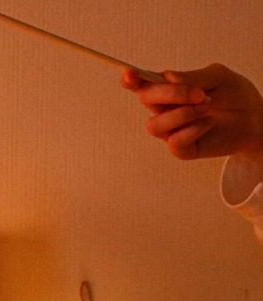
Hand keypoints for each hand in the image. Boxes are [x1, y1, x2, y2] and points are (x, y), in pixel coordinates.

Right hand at [121, 63, 262, 164]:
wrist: (254, 118)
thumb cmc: (234, 95)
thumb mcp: (217, 75)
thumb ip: (192, 76)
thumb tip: (167, 78)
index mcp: (170, 90)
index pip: (143, 85)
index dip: (131, 80)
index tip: (128, 74)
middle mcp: (165, 110)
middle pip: (145, 100)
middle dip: (169, 94)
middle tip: (199, 93)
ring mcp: (171, 131)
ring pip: (155, 125)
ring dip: (183, 114)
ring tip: (207, 108)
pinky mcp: (181, 149)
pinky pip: (174, 141)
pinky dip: (194, 129)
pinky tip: (209, 122)